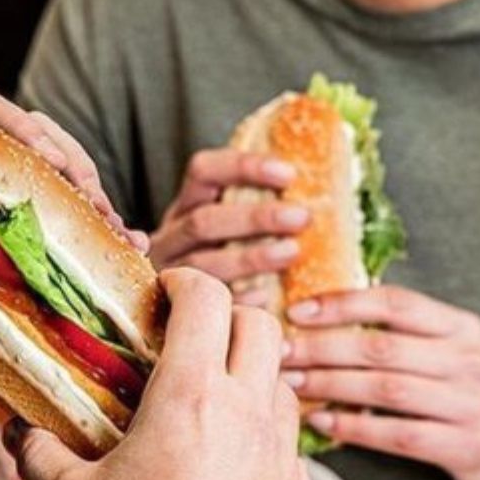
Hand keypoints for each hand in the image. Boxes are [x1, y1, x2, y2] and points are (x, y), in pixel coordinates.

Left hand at [0, 88, 144, 408]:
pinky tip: (126, 254)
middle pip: (25, 148)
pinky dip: (90, 247)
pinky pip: (52, 247)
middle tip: (93, 203)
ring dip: (88, 206)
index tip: (43, 152)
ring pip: (48, 192)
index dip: (10, 124)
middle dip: (68, 166)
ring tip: (118, 234)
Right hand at [5, 268, 311, 479]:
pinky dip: (262, 433)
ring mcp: (281, 456)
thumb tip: (22, 431)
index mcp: (192, 398)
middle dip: (225, 315)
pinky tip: (226, 460)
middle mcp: (247, 415)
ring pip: (281, 380)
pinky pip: (289, 443)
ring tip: (206, 396)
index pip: (207, 298)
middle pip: (260, 323)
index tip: (160, 292)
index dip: (183, 282)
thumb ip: (40, 454)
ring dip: (249, 373)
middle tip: (187, 333)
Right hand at [150, 149, 307, 299]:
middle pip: (204, 221)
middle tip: (302, 217)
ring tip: (292, 252)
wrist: (182, 312)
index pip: (203, 171)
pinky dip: (240, 300)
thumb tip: (309, 177)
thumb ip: (255, 200)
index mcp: (185, 206)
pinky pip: (207, 305)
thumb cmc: (224, 253)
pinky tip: (269, 298)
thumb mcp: (227, 220)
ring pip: (203, 264)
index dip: (243, 167)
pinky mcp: (176, 309)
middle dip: (254, 217)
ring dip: (250, 257)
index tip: (288, 173)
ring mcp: (171, 274)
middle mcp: (171, 237)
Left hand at [284, 286, 479, 479]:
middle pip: (383, 348)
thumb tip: (324, 309)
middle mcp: (467, 360)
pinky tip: (322, 422)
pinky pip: (398, 435)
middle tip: (283, 351)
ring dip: (332, 386)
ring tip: (294, 383)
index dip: (343, 304)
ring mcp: (469, 404)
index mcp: (461, 326)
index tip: (299, 311)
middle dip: (324, 348)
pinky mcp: (463, 446)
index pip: (396, 303)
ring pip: (386, 390)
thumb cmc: (467, 389)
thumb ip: (404, 329)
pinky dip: (355, 428)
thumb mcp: (450, 347)